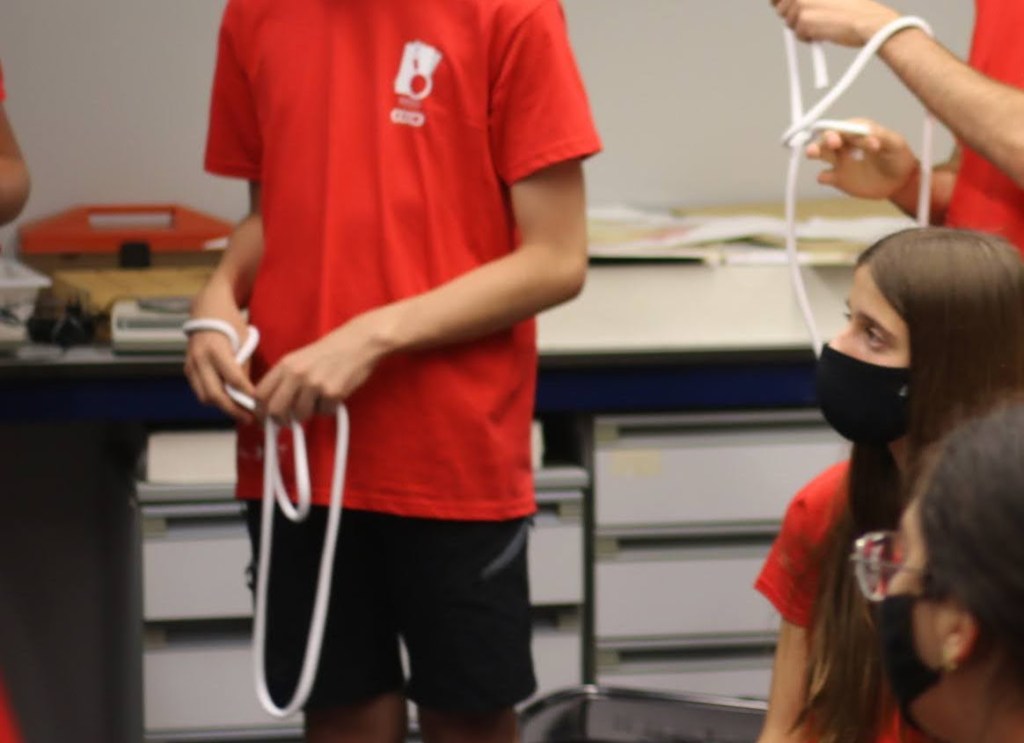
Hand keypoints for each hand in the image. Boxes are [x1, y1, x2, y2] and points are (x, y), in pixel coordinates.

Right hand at [184, 308, 256, 422]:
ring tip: (240, 412)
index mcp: (216, 350)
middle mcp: (200, 359)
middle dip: (232, 410)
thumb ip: (244, 365)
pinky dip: (214, 398)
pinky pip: (200, 390)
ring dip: (222, 406)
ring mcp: (191, 365)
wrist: (207, 309)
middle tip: (248, 418)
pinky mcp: (188, 369)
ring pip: (205, 397)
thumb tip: (248, 391)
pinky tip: (228, 401)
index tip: (258, 404)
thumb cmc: (230, 322)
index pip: (233, 379)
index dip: (247, 395)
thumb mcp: (244, 339)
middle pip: (214, 395)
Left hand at [255, 311, 392, 423]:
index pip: (260, 394)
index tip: (265, 418)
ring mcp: (314, 384)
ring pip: (300, 415)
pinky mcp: (333, 393)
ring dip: (309, 413)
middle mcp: (296, 374)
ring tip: (319, 398)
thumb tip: (273, 405)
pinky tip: (335, 393)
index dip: (260, 411)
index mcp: (285, 364)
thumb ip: (285, 379)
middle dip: (281, 420)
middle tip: (289, 420)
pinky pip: (324, 412)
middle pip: (275, 410)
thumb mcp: (300, 358)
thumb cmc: (331, 350)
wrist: (360, 341)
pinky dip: (329, 408)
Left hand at [771, 0, 899, 45]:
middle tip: (810, 19)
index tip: (778, 5)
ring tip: (823, 23)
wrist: (867, 20)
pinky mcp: (803, 20)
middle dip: (791, 15)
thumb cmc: (854, 8)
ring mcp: (802, 3)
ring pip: (790, 21)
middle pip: (781, 7)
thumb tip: (783, 3)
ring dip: (802, 26)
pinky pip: (798, 34)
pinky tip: (824, 31)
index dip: (778, 1)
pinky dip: (808, 37)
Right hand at [806, 119, 918, 199]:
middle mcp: (845, 143)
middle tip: (833, 142)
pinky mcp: (837, 178)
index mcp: (858, 131)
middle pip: (828, 137)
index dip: (849, 130)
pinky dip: (823, 176)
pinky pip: (824, 176)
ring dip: (815, 151)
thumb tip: (870, 135)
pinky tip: (826, 177)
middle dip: (828, 137)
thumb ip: (883, 137)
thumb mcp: (895, 144)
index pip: (847, 126)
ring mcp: (839, 161)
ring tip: (812, 152)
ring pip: (821, 153)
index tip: (864, 142)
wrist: (898, 182)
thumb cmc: (897, 157)